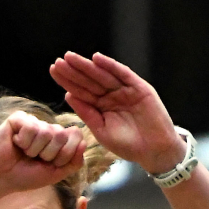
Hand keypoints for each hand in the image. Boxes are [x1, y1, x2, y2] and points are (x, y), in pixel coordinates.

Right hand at [0, 112, 87, 194]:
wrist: (1, 178)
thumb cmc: (26, 176)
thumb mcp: (55, 174)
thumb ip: (73, 162)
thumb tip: (84, 142)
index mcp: (58, 140)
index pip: (75, 138)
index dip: (63, 156)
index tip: (49, 164)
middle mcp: (48, 127)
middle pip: (61, 135)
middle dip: (48, 154)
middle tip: (35, 158)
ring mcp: (34, 121)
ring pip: (45, 131)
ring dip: (33, 149)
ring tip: (24, 152)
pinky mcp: (18, 118)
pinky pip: (30, 127)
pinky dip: (23, 141)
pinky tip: (15, 143)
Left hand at [49, 52, 184, 175]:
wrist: (154, 151)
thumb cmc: (129, 146)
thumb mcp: (102, 131)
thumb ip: (87, 113)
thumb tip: (68, 96)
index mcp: (101, 107)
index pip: (82, 91)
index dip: (68, 81)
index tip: (54, 70)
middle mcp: (111, 96)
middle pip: (89, 80)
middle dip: (74, 71)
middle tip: (58, 61)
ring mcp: (125, 90)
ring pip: (102, 75)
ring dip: (87, 66)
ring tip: (71, 58)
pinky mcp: (138, 88)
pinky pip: (123, 74)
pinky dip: (111, 66)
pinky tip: (97, 59)